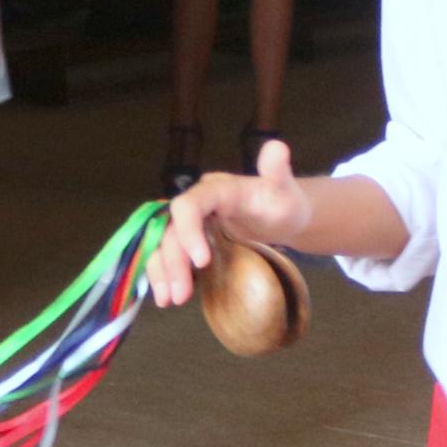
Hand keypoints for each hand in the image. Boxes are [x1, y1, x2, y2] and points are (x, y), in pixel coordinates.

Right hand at [151, 140, 315, 305]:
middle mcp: (197, 205)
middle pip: (172, 230)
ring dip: (161, 271)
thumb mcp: (284, 189)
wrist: (281, 215)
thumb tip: (277, 146)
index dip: (188, 231)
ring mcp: (191, 224)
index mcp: (216, 190)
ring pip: (164, 244)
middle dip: (173, 262)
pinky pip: (167, 255)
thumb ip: (277, 171)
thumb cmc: (282, 202)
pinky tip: (165, 297)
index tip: (201, 261)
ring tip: (169, 301)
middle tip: (181, 295)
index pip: (189, 205)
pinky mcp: (191, 241)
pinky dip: (162, 274)